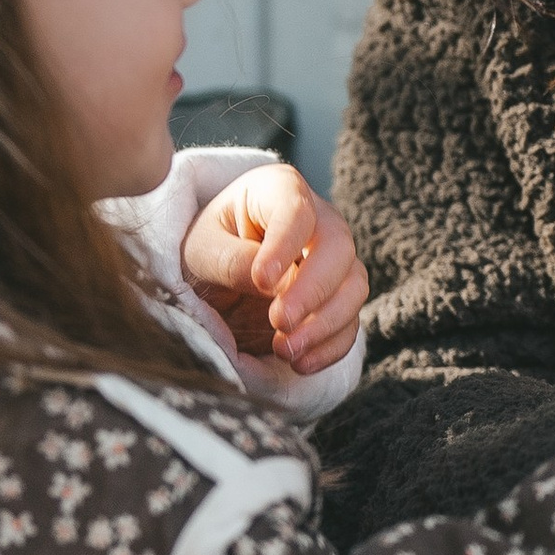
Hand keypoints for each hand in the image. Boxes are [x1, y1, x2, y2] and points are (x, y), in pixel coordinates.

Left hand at [182, 163, 366, 378]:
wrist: (216, 269)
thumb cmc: (208, 247)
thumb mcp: (200, 248)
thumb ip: (228, 260)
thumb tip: (266, 280)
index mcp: (281, 191)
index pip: (297, 212)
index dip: (285, 246)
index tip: (261, 281)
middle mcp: (320, 221)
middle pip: (339, 248)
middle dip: (313, 290)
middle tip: (279, 321)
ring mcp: (335, 261)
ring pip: (354, 286)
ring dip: (325, 323)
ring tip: (285, 349)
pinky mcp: (339, 298)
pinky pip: (351, 321)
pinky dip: (331, 346)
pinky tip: (301, 363)